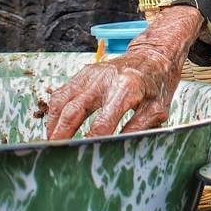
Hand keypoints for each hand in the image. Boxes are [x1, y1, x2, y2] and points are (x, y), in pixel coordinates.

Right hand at [45, 6, 202, 139]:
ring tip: (52, 143)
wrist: (154, 54)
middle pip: (74, 110)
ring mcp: (92, 73)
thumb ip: (138, 128)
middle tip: (54, 153)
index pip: (103, 122)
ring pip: (62, 100)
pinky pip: (62, 92)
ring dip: (53, 124)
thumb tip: (118, 147)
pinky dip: (54, 111)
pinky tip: (55, 126)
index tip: (84, 156)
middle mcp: (105, 78)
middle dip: (62, 134)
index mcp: (127, 88)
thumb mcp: (158, 108)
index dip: (91, 142)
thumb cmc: (158, 83)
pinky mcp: (85, 72)